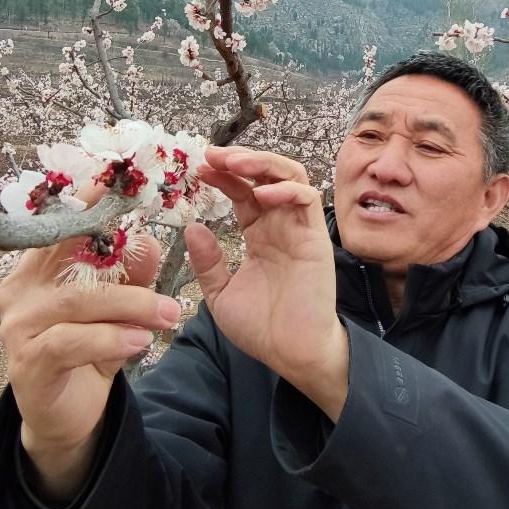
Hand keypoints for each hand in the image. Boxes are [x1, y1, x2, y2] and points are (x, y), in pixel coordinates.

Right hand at [0, 202, 177, 501]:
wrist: (65, 419)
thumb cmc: (87, 354)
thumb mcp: (115, 312)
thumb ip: (129, 278)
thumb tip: (151, 242)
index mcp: (36, 269)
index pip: (62, 228)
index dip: (88, 204)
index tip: (119, 183)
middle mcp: (19, 290)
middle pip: (74, 263)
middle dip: (130, 270)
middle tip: (175, 286)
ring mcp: (18, 326)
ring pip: (78, 303)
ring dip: (131, 307)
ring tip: (169, 315)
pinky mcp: (28, 361)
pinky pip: (71, 341)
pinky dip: (110, 340)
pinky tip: (140, 343)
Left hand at [185, 146, 347, 419]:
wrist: (291, 354)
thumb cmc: (262, 329)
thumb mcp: (221, 294)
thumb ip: (208, 262)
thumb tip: (192, 227)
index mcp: (260, 235)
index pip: (243, 193)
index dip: (223, 177)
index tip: (199, 168)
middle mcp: (281, 226)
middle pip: (266, 175)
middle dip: (240, 160)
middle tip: (213, 155)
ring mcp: (300, 230)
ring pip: (290, 177)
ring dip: (263, 164)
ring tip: (235, 163)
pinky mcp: (316, 239)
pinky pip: (307, 200)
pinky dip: (286, 190)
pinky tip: (261, 194)